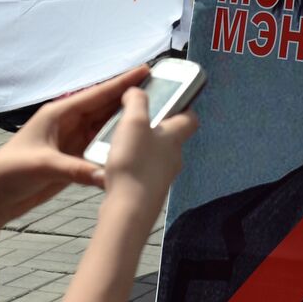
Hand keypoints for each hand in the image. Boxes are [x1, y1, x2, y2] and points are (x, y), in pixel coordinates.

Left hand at [0, 65, 149, 237]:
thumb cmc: (9, 173)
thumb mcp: (42, 166)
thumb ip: (75, 169)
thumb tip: (105, 174)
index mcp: (58, 114)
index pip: (96, 94)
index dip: (121, 82)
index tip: (145, 70)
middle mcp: (68, 124)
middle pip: (105, 107)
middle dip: (130, 98)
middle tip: (160, 89)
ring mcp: (72, 142)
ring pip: (105, 127)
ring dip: (126, 121)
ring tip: (154, 113)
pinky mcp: (74, 161)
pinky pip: (101, 148)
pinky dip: (117, 145)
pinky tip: (135, 143)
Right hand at [101, 87, 197, 227]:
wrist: (129, 209)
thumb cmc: (134, 163)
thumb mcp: (133, 121)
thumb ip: (136, 101)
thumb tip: (137, 92)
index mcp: (175, 137)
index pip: (190, 118)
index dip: (182, 107)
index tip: (169, 100)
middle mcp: (173, 158)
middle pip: (169, 137)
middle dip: (153, 127)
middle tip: (133, 120)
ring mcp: (162, 177)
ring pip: (154, 155)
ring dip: (139, 147)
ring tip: (117, 143)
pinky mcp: (148, 192)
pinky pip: (141, 172)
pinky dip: (130, 166)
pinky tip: (112, 167)